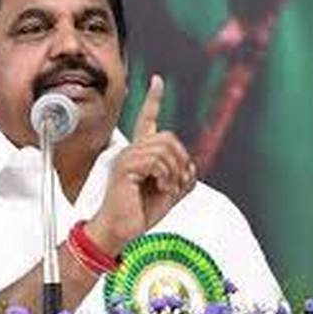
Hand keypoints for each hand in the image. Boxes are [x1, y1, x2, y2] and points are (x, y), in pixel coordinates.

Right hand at [87, 75, 196, 254]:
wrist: (120, 232)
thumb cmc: (138, 215)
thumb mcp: (169, 194)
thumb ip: (182, 178)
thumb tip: (192, 166)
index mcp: (140, 154)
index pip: (146, 120)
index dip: (152, 99)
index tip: (157, 81)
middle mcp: (131, 152)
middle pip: (168, 137)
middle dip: (181, 160)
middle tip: (177, 182)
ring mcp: (127, 158)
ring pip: (164, 148)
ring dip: (174, 171)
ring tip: (167, 187)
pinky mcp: (125, 168)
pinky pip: (156, 160)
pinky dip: (166, 175)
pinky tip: (160, 187)